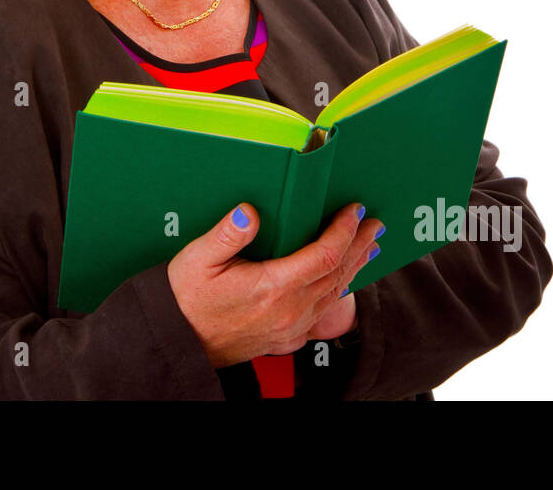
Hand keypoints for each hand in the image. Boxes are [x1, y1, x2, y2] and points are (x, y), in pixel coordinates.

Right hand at [167, 201, 381, 367]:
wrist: (179, 342)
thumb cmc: (186, 299)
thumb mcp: (197, 259)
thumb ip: (226, 235)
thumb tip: (248, 213)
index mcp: (272, 287)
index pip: (323, 255)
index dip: (343, 231)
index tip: (353, 211)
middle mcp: (289, 311)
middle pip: (337, 274)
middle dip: (358, 245)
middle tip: (374, 224)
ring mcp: (290, 327)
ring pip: (334, 294)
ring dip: (354, 268)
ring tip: (368, 248)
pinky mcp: (285, 338)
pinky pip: (322, 313)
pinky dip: (338, 293)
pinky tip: (342, 284)